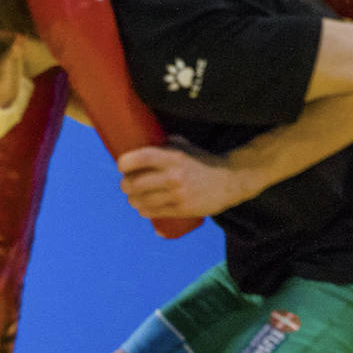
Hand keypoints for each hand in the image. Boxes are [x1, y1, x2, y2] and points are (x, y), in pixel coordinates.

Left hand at [116, 142, 252, 218]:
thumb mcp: (186, 147)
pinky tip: (142, 207)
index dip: (124, 163)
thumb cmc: (203, 160)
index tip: (121, 166)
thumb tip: (142, 140)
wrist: (231, 180)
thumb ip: (165, 145)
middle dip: (125, 185)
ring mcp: (178, 195)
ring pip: (141, 201)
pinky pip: (153, 212)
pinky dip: (144, 210)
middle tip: (127, 184)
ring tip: (133, 197)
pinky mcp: (183, 209)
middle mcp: (174, 176)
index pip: (140, 158)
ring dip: (132, 200)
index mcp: (173, 157)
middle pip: (134, 184)